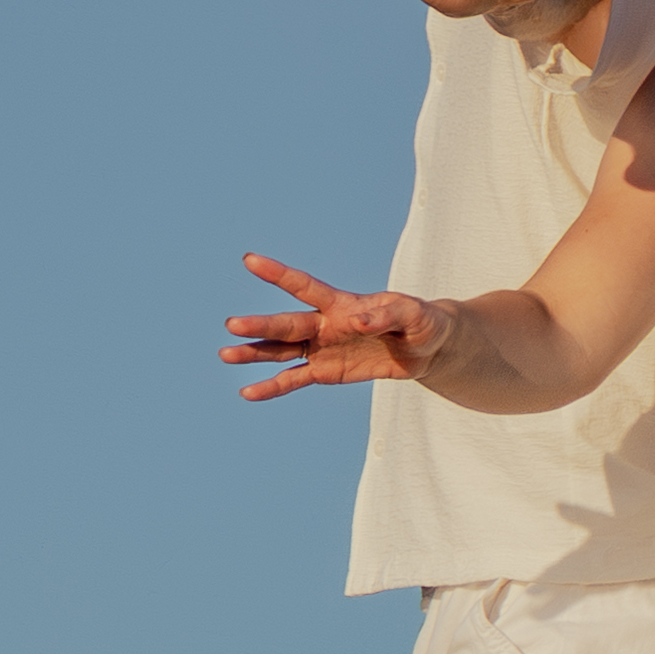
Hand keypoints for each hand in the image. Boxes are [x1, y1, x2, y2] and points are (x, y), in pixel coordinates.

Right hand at [222, 255, 453, 399]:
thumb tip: (357, 319)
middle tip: (232, 325)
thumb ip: (387, 314)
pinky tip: (248, 393)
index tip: (250, 261)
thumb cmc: (422, 322)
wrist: (428, 348)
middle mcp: (325, 324)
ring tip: (226, 355)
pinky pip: (294, 380)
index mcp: (342, 304)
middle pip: (287, 325)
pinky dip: (272, 387)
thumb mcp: (413, 316)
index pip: (305, 286)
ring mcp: (322, 349)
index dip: (278, 274)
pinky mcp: (326, 372)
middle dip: (260, 325)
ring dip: (255, 353)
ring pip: (282, 351)